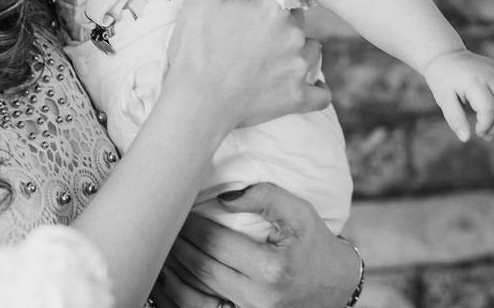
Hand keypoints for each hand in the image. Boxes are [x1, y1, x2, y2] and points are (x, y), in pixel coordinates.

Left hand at [161, 183, 359, 307]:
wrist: (335, 286)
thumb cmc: (314, 245)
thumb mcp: (299, 213)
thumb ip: (264, 197)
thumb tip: (223, 198)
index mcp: (272, 269)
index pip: (216, 243)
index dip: (190, 226)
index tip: (175, 210)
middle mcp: (259, 298)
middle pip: (201, 269)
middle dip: (176, 245)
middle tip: (160, 225)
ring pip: (195, 296)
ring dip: (171, 272)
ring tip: (158, 250)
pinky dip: (178, 297)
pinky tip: (165, 279)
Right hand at [163, 0, 330, 131]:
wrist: (196, 103)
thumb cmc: (196, 50)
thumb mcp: (197, 1)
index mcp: (273, 8)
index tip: (258, 3)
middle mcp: (294, 34)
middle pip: (297, 20)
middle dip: (281, 25)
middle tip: (254, 34)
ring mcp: (300, 68)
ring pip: (312, 51)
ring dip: (298, 53)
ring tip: (271, 58)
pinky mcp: (299, 98)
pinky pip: (321, 93)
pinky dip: (313, 89)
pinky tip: (301, 86)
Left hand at [423, 49, 493, 140]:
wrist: (445, 56)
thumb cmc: (443, 79)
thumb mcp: (443, 98)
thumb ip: (454, 118)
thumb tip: (466, 138)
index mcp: (473, 82)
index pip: (488, 109)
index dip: (486, 125)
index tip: (477, 133)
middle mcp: (490, 75)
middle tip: (486, 136)